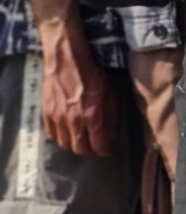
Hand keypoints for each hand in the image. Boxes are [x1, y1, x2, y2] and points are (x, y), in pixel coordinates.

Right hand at [36, 18, 112, 157]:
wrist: (66, 62)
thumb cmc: (91, 75)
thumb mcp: (109, 93)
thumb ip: (111, 116)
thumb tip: (111, 134)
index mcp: (93, 116)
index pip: (98, 145)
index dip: (103, 151)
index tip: (106, 150)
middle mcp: (74, 121)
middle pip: (80, 149)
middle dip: (89, 151)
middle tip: (93, 146)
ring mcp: (58, 119)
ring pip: (64, 144)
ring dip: (73, 145)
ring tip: (80, 139)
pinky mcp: (46, 114)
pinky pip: (51, 135)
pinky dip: (59, 137)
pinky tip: (66, 132)